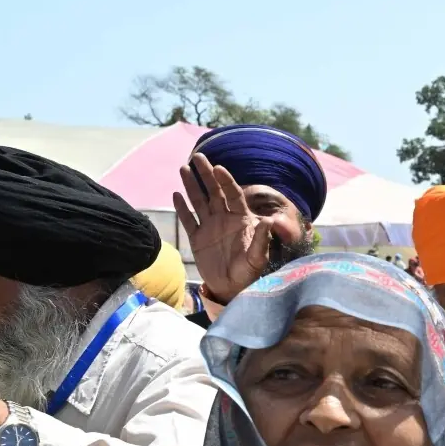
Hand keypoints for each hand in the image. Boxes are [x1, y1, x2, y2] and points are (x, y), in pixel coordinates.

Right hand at [175, 154, 269, 304]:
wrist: (234, 288)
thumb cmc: (251, 273)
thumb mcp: (258, 257)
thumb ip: (262, 240)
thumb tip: (268, 221)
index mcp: (242, 219)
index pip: (233, 195)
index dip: (226, 181)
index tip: (218, 168)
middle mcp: (225, 219)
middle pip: (214, 192)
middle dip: (206, 175)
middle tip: (197, 157)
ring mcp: (210, 227)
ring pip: (199, 202)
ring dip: (192, 186)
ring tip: (184, 168)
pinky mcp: (197, 239)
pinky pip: (188, 220)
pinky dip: (182, 208)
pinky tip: (176, 195)